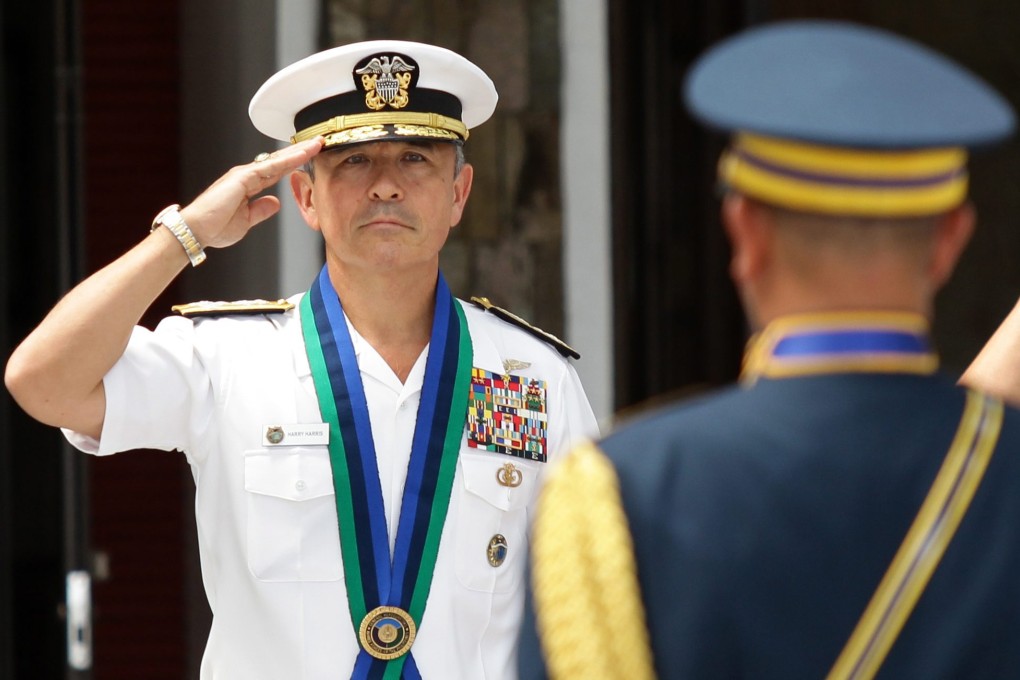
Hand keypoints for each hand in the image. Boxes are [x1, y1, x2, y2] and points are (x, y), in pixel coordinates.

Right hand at [179, 137, 323, 248]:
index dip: (294, 164)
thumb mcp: (247, 220)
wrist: (197, 230)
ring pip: (278, 160)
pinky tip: (302, 154)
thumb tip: (276, 203)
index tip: (310, 158)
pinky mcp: (242, 177)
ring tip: (317, 144)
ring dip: (298, 151)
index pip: (277, 172)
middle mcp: (247, 176)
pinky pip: (270, 166)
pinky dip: (287, 159)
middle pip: (280, 161)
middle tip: (319, 143)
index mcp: (249, 185)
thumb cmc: (215, 227)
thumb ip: (261, 210)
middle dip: (300, 152)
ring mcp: (245, 174)